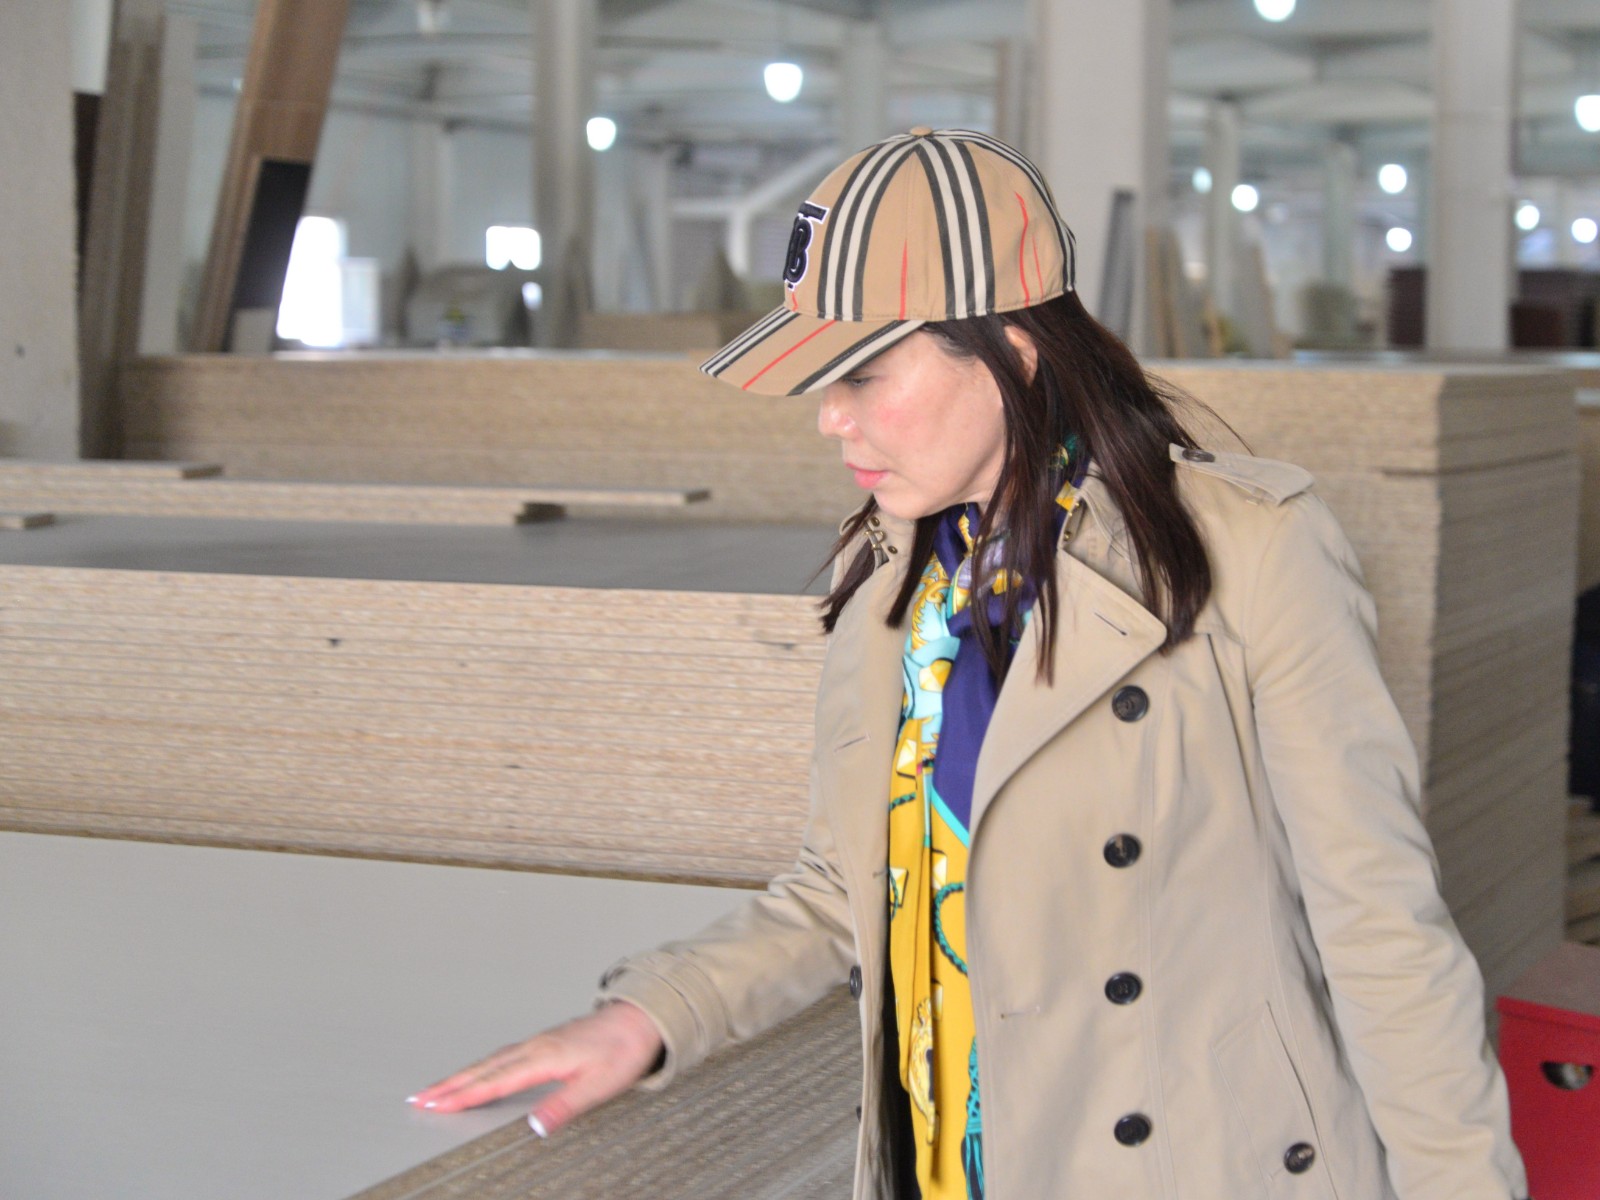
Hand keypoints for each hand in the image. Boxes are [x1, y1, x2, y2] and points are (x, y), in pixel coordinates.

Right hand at [407, 1001, 664, 1135]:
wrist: (640, 1019)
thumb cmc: (622, 1050)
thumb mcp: (599, 1085)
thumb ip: (565, 1106)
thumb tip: (534, 1126)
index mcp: (543, 1058)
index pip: (494, 1082)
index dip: (463, 1096)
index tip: (434, 1106)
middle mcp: (535, 1047)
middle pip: (483, 1069)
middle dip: (449, 1085)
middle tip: (419, 1099)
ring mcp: (539, 1042)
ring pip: (490, 1061)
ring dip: (462, 1075)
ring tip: (438, 1090)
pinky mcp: (545, 1042)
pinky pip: (503, 1055)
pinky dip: (482, 1066)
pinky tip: (479, 1073)